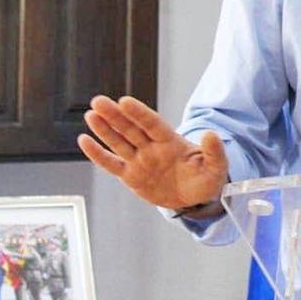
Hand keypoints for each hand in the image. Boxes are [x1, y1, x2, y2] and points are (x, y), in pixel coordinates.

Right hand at [77, 95, 227, 210]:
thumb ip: (215, 151)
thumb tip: (211, 134)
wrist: (194, 198)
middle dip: (114, 115)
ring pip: (118, 142)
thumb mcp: (216, 167)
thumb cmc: (205, 178)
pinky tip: (84, 140)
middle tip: (98, 101)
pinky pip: (111, 164)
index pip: (152, 124)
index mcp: (171, 142)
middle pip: (130, 129)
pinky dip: (97, 154)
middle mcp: (152, 147)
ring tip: (90, 115)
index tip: (125, 101)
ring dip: (104, 129)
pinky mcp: (131, 176)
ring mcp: (140, 160)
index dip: (139, 113)